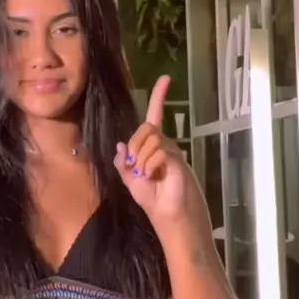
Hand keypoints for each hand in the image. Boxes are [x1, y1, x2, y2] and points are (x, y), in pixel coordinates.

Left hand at [114, 75, 194, 224]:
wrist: (172, 220)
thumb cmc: (154, 203)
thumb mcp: (132, 183)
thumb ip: (124, 165)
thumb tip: (120, 145)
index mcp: (154, 149)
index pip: (155, 117)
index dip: (159, 97)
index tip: (166, 78)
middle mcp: (166, 146)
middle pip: (146, 128)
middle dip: (135, 146)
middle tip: (136, 168)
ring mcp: (173, 153)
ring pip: (150, 139)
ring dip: (141, 159)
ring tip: (148, 177)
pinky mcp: (178, 161)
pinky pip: (158, 152)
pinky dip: (149, 165)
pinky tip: (153, 177)